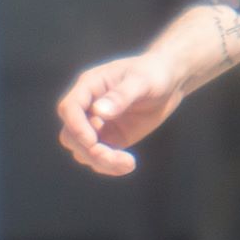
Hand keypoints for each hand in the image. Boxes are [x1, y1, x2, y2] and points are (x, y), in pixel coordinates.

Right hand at [55, 51, 186, 176]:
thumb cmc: (154, 73)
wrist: (169, 82)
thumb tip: (99, 111)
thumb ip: (121, 96)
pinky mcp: (111, 139)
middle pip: (71, 135)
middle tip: (118, 158)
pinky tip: (129, 165)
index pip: (69, 109)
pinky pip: (100, 158)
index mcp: (89, 86)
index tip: (92, 141)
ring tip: (129, 163)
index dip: (76, 127)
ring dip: (100, 162)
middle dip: (89, 150)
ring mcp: (98, 125)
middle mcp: (88, 107)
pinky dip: (110, 166)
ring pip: (83, 151)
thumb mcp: (142, 81)